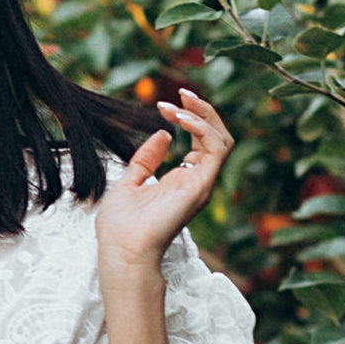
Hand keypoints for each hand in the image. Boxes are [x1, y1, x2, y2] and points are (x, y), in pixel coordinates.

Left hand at [95, 89, 231, 270]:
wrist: (122, 250)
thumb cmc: (121, 226)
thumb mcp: (130, 182)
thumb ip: (146, 160)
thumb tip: (162, 135)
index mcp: (182, 179)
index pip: (201, 141)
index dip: (188, 117)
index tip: (163, 104)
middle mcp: (197, 180)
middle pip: (216, 136)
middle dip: (201, 110)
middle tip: (181, 93)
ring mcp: (201, 183)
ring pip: (222, 139)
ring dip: (203, 114)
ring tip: (179, 102)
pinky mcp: (201, 185)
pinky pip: (216, 149)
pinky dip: (202, 128)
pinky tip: (180, 119)